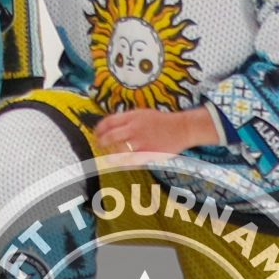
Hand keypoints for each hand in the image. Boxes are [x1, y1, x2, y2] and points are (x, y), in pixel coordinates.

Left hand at [94, 107, 219, 162]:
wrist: (182, 128)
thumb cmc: (161, 121)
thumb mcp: (141, 113)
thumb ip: (126, 119)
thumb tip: (109, 126)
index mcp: (131, 117)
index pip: (108, 122)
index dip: (98, 129)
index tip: (96, 134)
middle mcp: (134, 128)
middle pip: (110, 136)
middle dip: (101, 143)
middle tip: (100, 147)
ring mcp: (141, 141)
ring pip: (118, 151)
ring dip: (110, 156)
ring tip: (108, 158)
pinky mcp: (149, 153)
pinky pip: (131, 161)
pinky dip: (124, 164)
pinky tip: (122, 165)